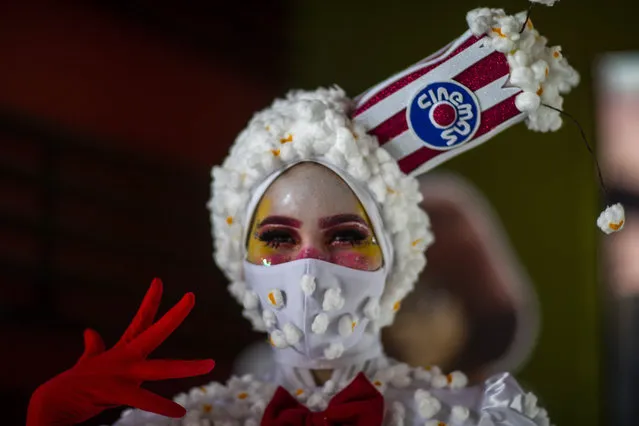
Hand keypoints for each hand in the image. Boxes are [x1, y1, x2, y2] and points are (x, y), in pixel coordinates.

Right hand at [26, 278, 214, 425]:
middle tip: (191, 296)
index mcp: (122, 352)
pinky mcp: (115, 391)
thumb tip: (90, 332)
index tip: (159, 281)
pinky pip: (143, 400)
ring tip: (211, 364)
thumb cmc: (72, 386)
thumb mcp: (88, 364)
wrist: (50, 404)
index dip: (151, 301)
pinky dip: (161, 406)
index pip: (141, 321)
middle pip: (156, 331)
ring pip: (162, 368)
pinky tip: (180, 411)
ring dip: (188, 368)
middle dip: (175, 314)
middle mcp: (125, 358)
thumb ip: (94, 349)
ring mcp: (122, 374)